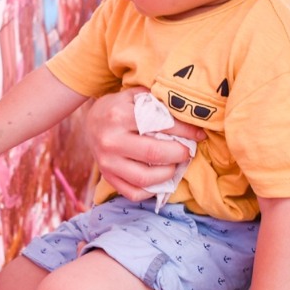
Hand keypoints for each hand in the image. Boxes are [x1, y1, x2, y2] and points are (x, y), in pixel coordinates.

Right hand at [84, 89, 204, 200]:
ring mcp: (107, 162)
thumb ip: (158, 102)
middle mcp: (111, 140)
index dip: (185, 131)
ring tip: (175, 165)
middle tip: (188, 151)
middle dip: (179, 154)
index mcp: (119, 115)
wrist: (91, 122)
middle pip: (154, 153)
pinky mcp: (107, 178)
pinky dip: (152, 191)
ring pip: (144, 178)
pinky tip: (160, 179)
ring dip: (168, 174)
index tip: (199, 134)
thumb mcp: (135, 96)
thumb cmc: (120, 107)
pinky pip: (133, 193)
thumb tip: (190, 113)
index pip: (160, 125)